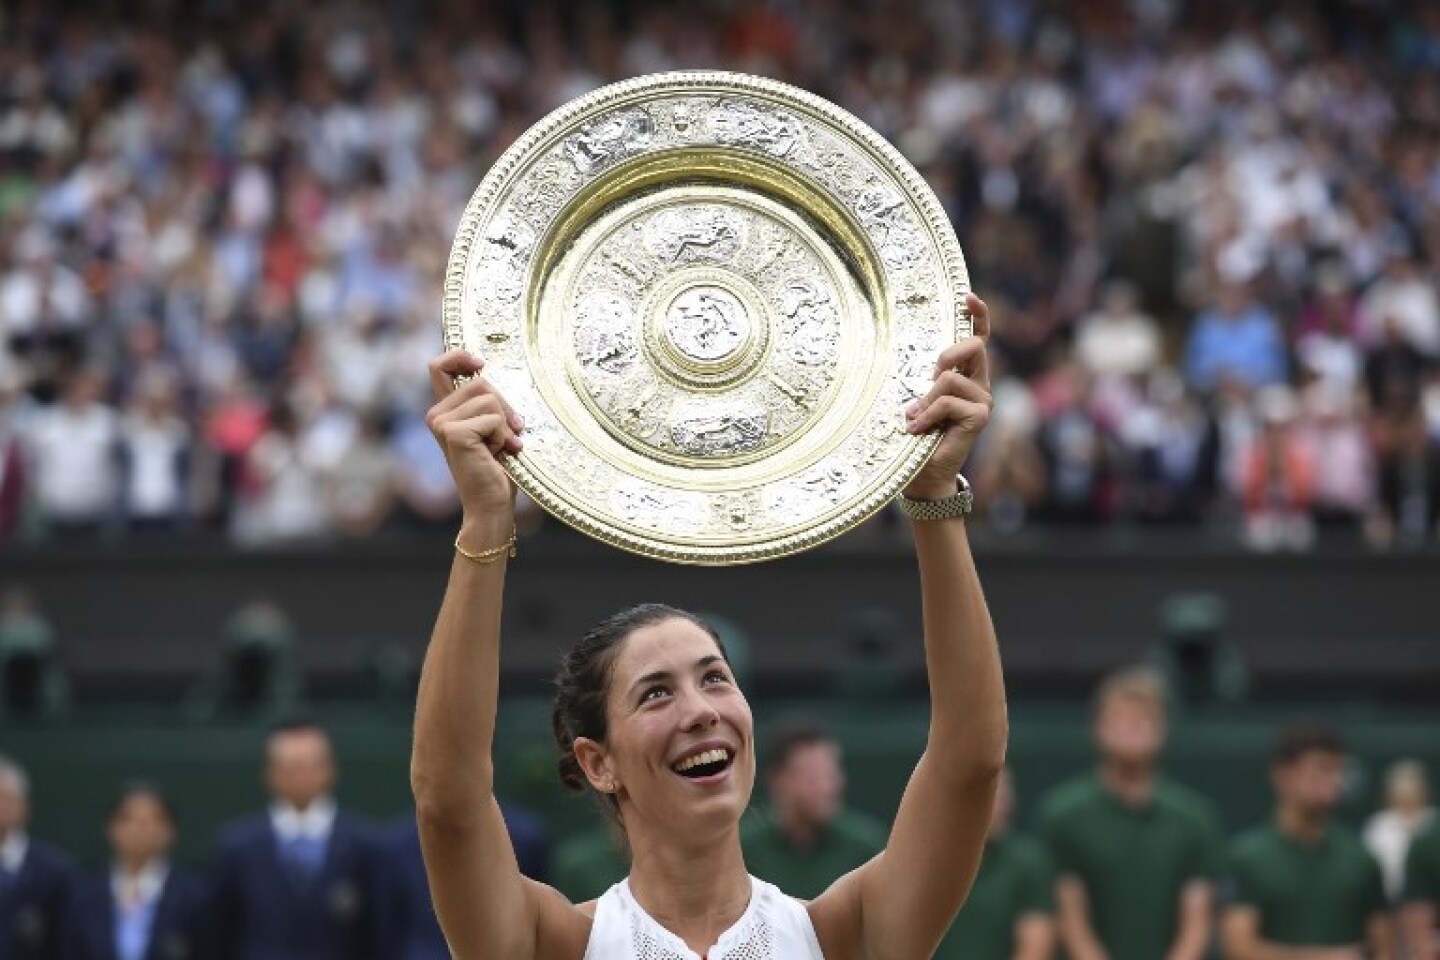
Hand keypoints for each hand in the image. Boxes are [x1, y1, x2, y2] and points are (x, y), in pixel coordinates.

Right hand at [425, 349, 523, 524]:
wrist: (491, 504)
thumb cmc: (496, 467)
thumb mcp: (491, 428)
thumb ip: (487, 403)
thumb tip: (492, 374)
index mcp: (444, 411)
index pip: (439, 366)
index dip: (459, 356)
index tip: (480, 363)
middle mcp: (436, 414)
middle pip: (480, 382)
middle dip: (505, 405)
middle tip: (510, 433)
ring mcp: (441, 423)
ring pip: (489, 398)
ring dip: (505, 424)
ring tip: (501, 446)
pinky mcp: (453, 433)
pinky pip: (493, 417)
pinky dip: (503, 435)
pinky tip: (497, 453)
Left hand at [902, 293, 992, 499]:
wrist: (924, 475)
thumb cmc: (917, 436)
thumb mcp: (918, 399)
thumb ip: (925, 380)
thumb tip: (924, 367)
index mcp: (966, 377)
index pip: (979, 339)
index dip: (978, 315)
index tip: (968, 296)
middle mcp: (979, 385)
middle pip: (973, 346)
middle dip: (946, 356)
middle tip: (926, 381)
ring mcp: (983, 400)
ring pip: (949, 378)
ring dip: (926, 399)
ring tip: (917, 420)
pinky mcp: (980, 416)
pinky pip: (947, 400)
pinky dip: (927, 414)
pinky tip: (918, 430)